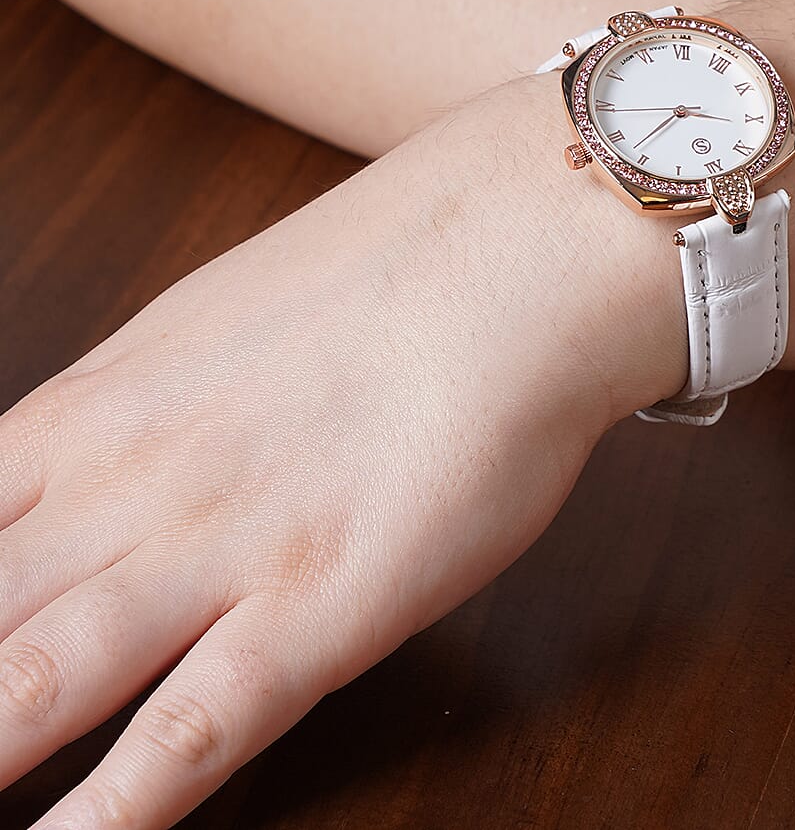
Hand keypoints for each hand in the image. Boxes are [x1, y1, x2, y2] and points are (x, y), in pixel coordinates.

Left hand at [0, 74, 654, 829]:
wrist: (517, 249)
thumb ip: (120, 416)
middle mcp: (120, 491)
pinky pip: (184, 739)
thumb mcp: (208, 325)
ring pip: (24, 687)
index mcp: (85, 417)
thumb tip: (54, 469)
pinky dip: (103, 824)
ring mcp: (212, 552)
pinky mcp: (316, 609)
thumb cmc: (384, 275)